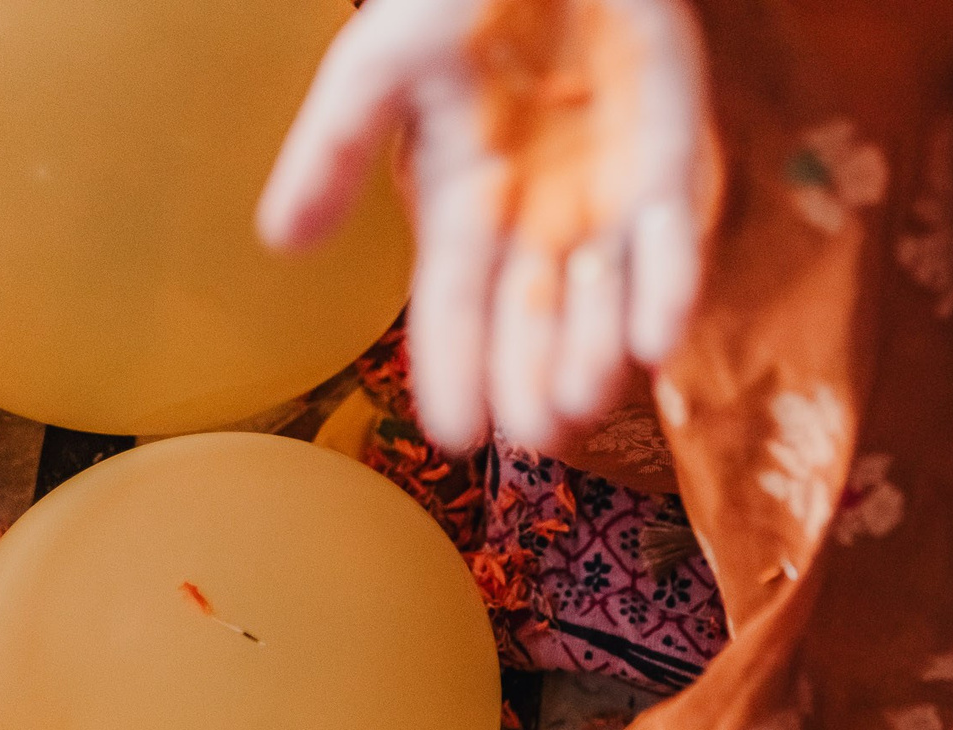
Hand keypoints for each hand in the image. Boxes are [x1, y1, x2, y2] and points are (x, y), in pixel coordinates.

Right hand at [258, 0, 707, 452]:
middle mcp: (539, 225)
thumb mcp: (379, 67)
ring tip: (582, 406)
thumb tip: (278, 241)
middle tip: (532, 439)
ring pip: (605, 302)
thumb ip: (334, 150)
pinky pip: (674, 247)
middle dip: (532, 381)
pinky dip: (668, 292)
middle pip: (534, 321)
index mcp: (465, 208)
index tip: (453, 431)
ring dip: (596, 356)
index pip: (454, 304)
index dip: (453, 366)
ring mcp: (609, 206)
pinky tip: (657, 343)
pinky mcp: (671, 177)